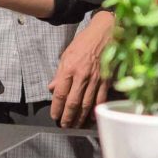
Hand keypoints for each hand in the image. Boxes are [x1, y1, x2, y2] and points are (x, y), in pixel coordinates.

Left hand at [48, 11, 114, 127]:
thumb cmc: (84, 41)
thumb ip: (59, 74)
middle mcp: (82, 75)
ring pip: (86, 103)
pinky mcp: (106, 79)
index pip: (60, 93)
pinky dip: (95, 109)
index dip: (56, 107)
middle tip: (64, 126)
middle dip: (68, 117)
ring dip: (80, 117)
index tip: (54, 116)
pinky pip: (100, 98)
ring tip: (76, 125)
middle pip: (73, 102)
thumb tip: (51, 88)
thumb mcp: (66, 54)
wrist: (105, 32)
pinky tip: (92, 117)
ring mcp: (95, 78)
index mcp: (69, 68)